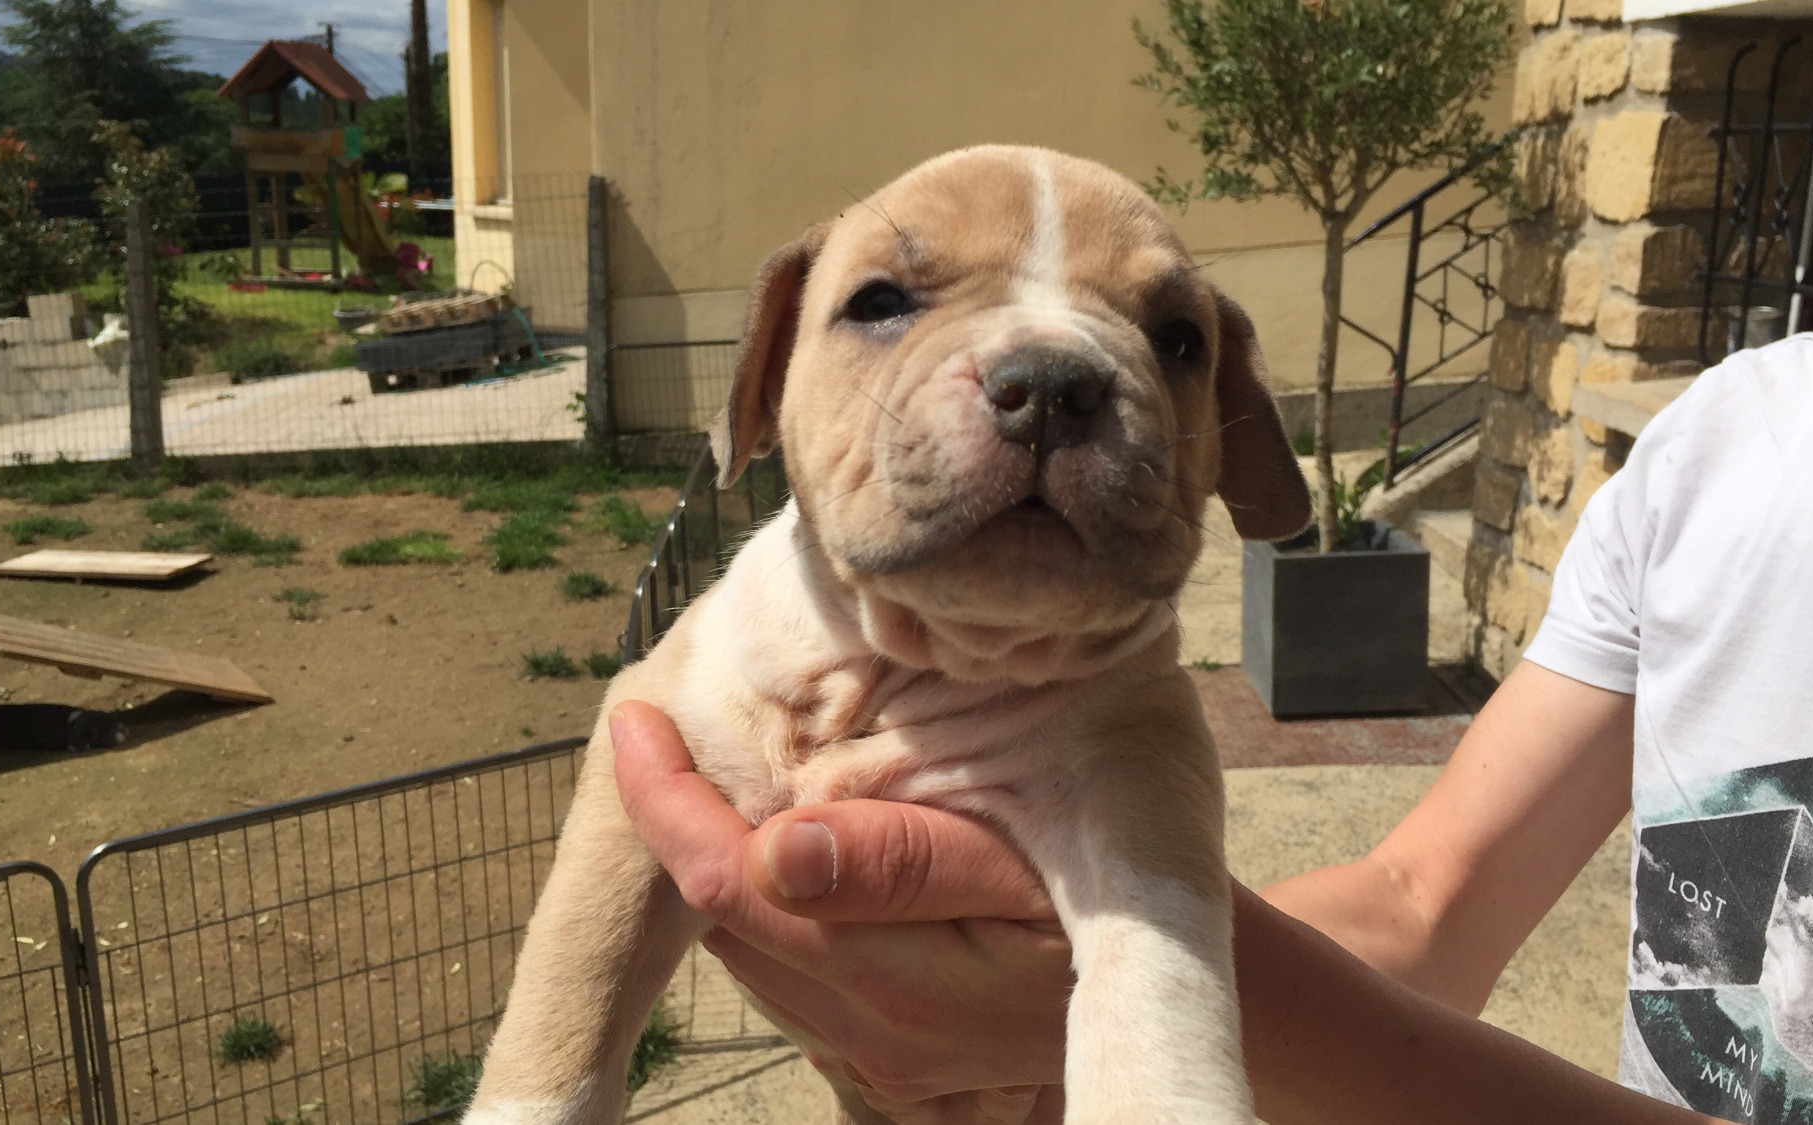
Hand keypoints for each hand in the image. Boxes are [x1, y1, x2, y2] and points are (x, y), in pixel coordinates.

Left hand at [609, 700, 1073, 1123]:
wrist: (1176, 980)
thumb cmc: (1110, 895)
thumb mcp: (1024, 864)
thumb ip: (900, 860)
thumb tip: (769, 847)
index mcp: (897, 981)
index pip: (730, 886)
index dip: (665, 800)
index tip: (636, 719)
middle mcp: (870, 1035)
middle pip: (722, 921)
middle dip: (679, 825)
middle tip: (666, 730)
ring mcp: (874, 1058)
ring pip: (745, 952)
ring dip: (724, 867)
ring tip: (721, 777)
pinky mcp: (883, 1062)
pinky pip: (789, 976)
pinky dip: (770, 909)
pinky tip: (798, 850)